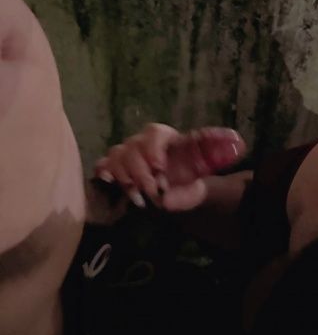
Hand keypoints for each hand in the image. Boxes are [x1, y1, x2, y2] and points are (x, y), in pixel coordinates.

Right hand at [93, 122, 247, 211]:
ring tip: (139, 199)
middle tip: (153, 193)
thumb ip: (188, 187)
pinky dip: (104, 173)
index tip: (160, 170)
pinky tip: (110, 183)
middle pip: (133, 148)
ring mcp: (126, 152)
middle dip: (142, 173)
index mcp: (165, 136)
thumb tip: (166, 200)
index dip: (154, 151)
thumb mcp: (197, 180)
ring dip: (126, 178)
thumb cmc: (189, 179)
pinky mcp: (113, 166)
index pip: (154, 134)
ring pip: (116, 156)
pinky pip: (102, 165)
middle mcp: (142, 141)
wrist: (180, 189)